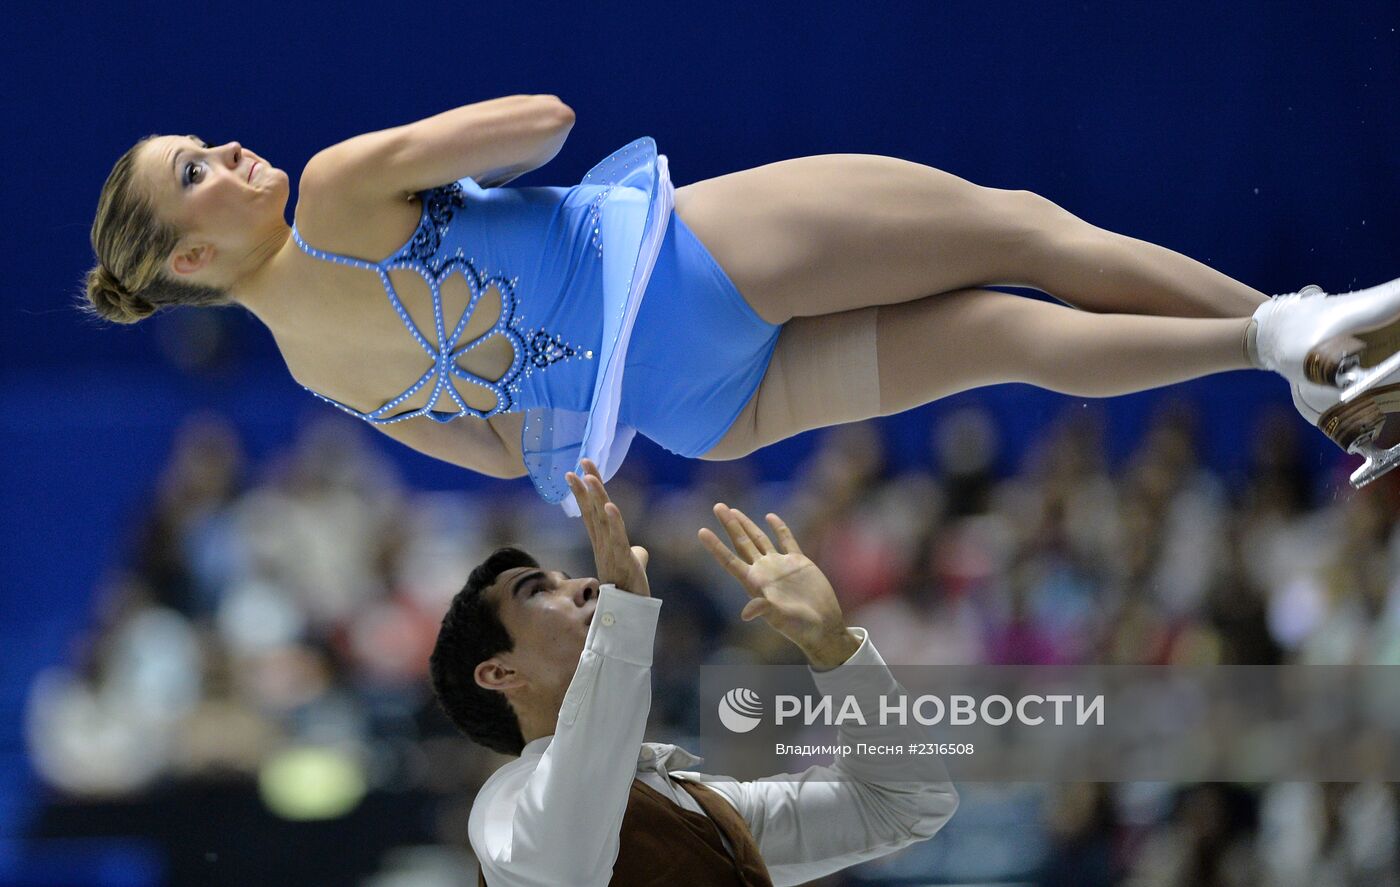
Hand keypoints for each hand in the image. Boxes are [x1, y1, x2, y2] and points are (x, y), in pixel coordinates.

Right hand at [565, 460, 649, 596]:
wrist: (631, 615)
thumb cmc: (630, 592)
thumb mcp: (633, 567)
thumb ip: (636, 555)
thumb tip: (641, 551)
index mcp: (604, 543)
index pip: (592, 511)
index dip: (585, 490)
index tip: (578, 470)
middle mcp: (603, 545)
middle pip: (593, 509)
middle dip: (586, 486)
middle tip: (581, 463)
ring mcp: (610, 552)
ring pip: (601, 520)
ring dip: (596, 497)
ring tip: (589, 477)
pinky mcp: (622, 560)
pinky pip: (617, 538)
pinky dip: (613, 521)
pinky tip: (610, 505)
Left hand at [699, 505, 858, 669]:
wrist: (822, 626)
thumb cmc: (799, 627)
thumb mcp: (780, 619)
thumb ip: (765, 610)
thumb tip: (746, 614)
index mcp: (754, 584)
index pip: (730, 560)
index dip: (715, 546)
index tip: (701, 531)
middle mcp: (764, 571)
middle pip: (741, 543)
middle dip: (730, 525)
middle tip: (717, 506)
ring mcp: (780, 565)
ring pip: (759, 539)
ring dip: (747, 524)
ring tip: (733, 510)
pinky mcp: (798, 562)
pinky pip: (786, 540)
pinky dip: (778, 528)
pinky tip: (770, 516)